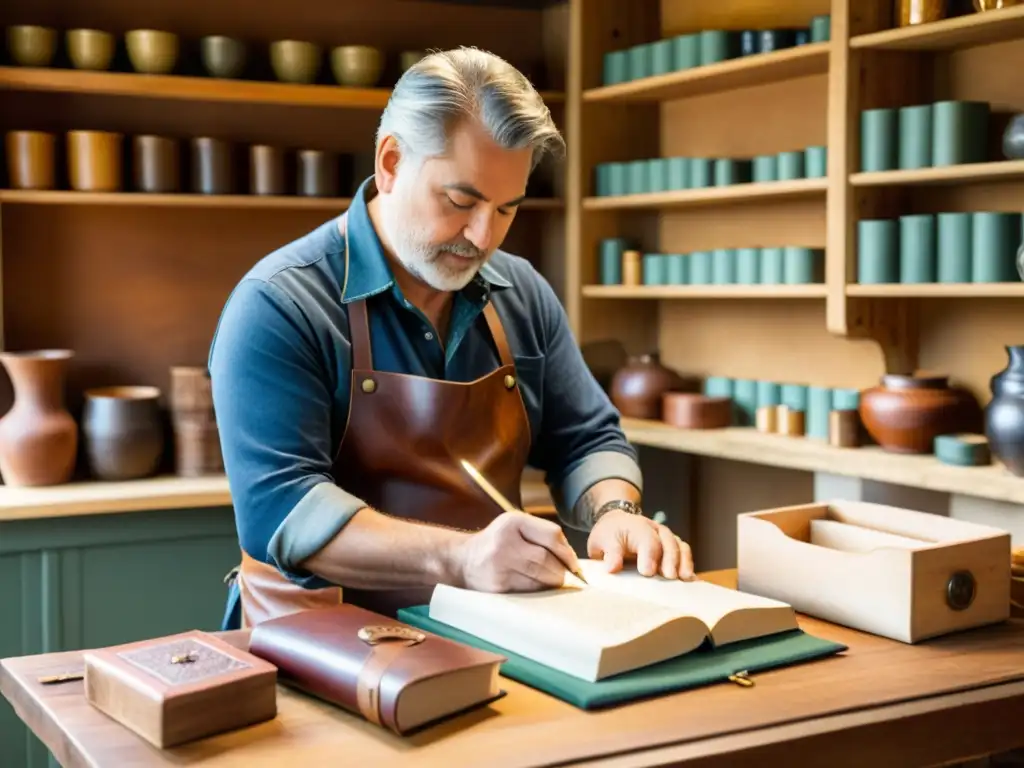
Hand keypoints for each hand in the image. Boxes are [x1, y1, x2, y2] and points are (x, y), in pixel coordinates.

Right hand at [452, 511, 580, 591]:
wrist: (462, 561)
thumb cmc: (497, 542)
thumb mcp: (516, 526)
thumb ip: (543, 534)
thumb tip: (572, 559)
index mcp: (512, 522)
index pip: (552, 535)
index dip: (568, 553)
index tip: (574, 565)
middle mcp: (504, 542)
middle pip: (547, 560)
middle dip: (562, 572)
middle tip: (567, 578)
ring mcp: (499, 566)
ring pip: (540, 578)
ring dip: (553, 583)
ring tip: (554, 583)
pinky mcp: (497, 587)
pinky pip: (529, 591)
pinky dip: (540, 591)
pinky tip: (540, 589)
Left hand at [587, 510, 693, 579]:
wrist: (617, 524)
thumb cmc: (609, 535)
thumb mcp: (602, 540)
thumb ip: (610, 552)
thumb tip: (612, 568)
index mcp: (637, 526)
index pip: (647, 539)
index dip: (648, 555)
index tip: (646, 572)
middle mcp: (655, 529)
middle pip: (668, 542)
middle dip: (670, 559)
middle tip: (669, 576)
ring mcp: (666, 537)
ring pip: (679, 546)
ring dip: (683, 562)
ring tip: (685, 578)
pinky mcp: (673, 547)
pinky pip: (684, 553)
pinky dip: (688, 565)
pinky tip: (690, 579)